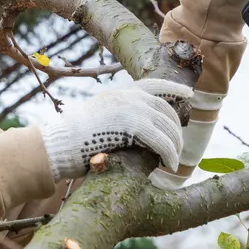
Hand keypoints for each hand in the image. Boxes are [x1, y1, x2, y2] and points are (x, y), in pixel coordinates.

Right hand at [39, 78, 190, 179]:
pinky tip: (171, 164)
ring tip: (174, 160)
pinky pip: (161, 141)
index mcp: (118, 93)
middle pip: (164, 109)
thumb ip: (116, 117)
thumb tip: (132, 131)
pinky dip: (169, 154)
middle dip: (175, 129)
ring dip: (174, 145)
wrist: (59, 143)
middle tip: (178, 145)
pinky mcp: (133, 126)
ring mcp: (131, 109)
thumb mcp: (97, 118)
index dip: (173, 89)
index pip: (152, 84)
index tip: (188, 94)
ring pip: (166, 127)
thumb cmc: (72, 139)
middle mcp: (127, 96)